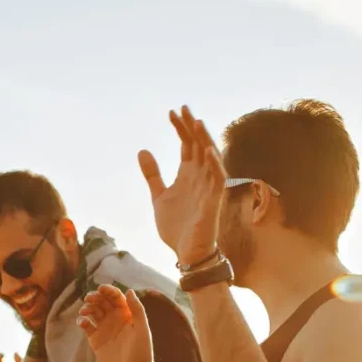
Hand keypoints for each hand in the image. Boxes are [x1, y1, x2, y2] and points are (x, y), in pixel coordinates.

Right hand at [77, 285, 155, 361]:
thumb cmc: (141, 351)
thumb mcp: (142, 328)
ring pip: (93, 311)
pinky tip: (82, 322)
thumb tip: (129, 290)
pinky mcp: (95, 339)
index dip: (108, 290)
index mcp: (127, 314)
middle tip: (89, 298)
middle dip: (95, 297)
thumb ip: (137, 309)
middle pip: (102, 302)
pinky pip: (86, 326)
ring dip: (87, 307)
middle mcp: (114, 319)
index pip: (116, 297)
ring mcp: (104, 328)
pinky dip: (82, 321)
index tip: (101, 288)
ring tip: (84, 310)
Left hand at [139, 105, 228, 266]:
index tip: (171, 112)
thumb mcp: (159, 197)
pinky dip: (215, 165)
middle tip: (182, 108)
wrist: (186, 253)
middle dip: (191, 127)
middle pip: (198, 146)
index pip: (186, 145)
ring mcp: (208, 188)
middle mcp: (200, 177)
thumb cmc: (177, 227)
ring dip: (204, 140)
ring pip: (209, 158)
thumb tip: (143, 150)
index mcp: (188, 174)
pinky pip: (218, 180)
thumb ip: (153, 175)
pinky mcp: (214, 202)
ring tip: (196, 122)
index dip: (180, 128)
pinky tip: (208, 151)